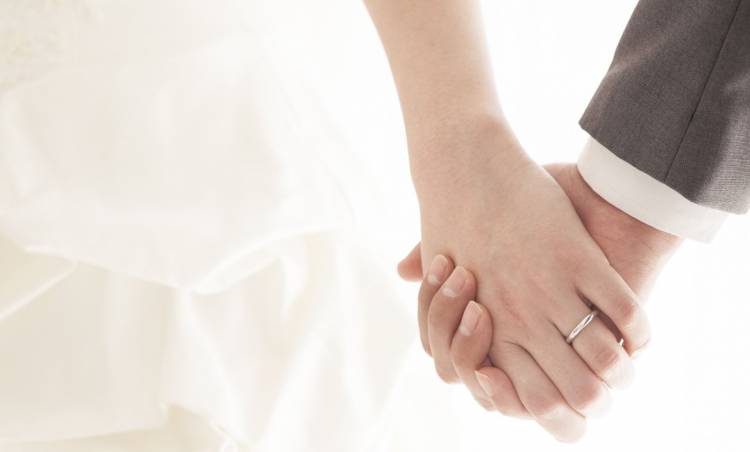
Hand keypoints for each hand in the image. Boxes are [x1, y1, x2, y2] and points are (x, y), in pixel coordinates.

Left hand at [399, 163, 681, 440]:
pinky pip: (625, 313)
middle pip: (573, 397)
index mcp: (486, 333)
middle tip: (603, 388)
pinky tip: (638, 331)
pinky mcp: (578, 259)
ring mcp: (550, 291)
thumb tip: (423, 308)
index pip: (529, 403)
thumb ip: (436, 306)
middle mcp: (519, 322)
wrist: (467, 167)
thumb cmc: (451, 220)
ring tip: (625, 361)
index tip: (565, 399)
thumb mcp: (437, 274)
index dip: (556, 413)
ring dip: (622, 370)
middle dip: (594, 402)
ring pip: (605, 364)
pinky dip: (640, 331)